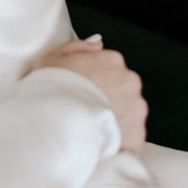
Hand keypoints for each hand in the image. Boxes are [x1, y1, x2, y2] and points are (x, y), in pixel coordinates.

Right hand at [36, 36, 146, 150]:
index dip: (96, 85)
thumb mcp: (54, 58)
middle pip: (123, 91)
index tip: (85, 96)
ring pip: (130, 114)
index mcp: (112, 60)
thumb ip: (79, 47)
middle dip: (110, 102)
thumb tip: (98, 43)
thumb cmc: (51, 91)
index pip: (111, 70)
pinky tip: (100, 144)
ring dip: (116, 122)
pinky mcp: (137, 133)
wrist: (57, 123)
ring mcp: (136, 107)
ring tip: (93, 132)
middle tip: (87, 115)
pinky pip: (131, 138)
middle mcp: (129, 80)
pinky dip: (119, 143)